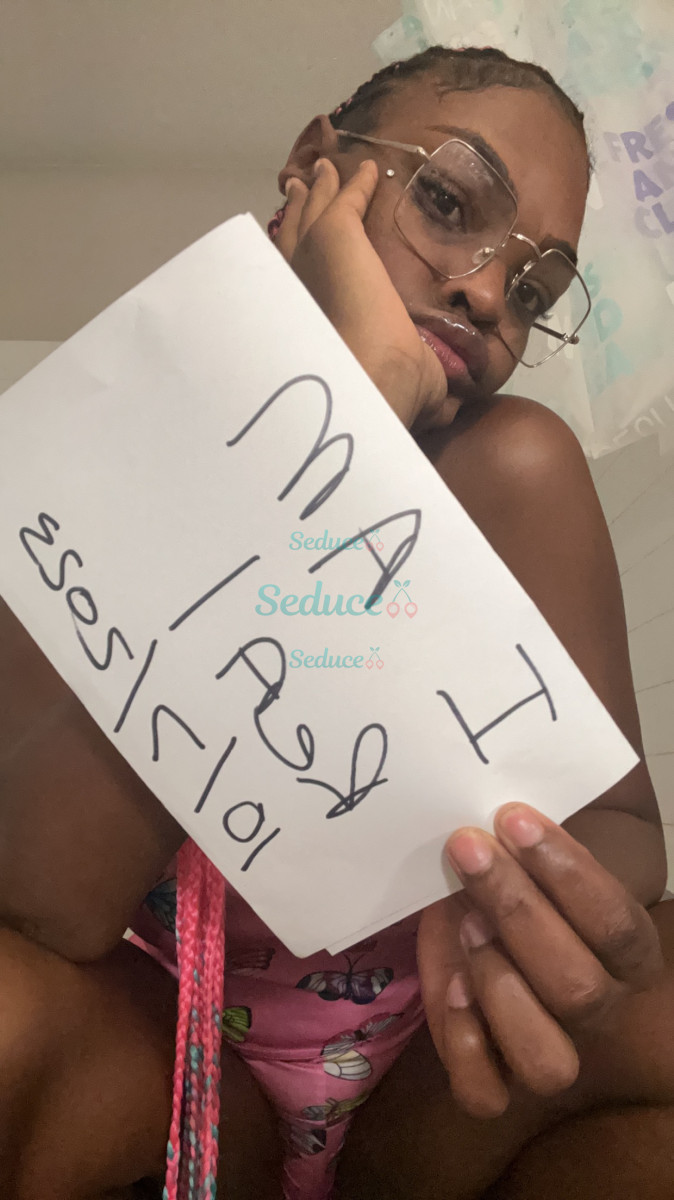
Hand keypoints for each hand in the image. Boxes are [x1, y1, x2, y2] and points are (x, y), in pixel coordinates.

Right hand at [275, 158, 450, 430]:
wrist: (370, 382)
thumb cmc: (381, 397)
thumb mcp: (409, 392)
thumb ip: (425, 394)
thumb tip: (449, 408)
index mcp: (311, 325)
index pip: (301, 283)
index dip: (301, 261)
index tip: (305, 244)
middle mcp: (302, 288)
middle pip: (294, 236)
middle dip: (300, 211)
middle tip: (301, 187)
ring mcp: (315, 256)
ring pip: (314, 210)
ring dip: (322, 189)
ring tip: (325, 170)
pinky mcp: (337, 234)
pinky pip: (346, 198)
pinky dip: (357, 182)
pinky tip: (370, 169)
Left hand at [417, 803, 663, 1117]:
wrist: (495, 906)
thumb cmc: (520, 868)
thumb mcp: (533, 845)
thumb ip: (537, 826)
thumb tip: (508, 780)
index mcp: (629, 954)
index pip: (618, 925)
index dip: (567, 872)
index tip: (512, 817)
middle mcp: (601, 1011)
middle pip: (577, 986)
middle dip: (517, 912)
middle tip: (468, 850)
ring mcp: (552, 1051)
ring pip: (548, 1059)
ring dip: (500, 987)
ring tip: (464, 924)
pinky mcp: (496, 1079)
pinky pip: (486, 1094)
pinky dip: (464, 1046)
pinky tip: (450, 988)